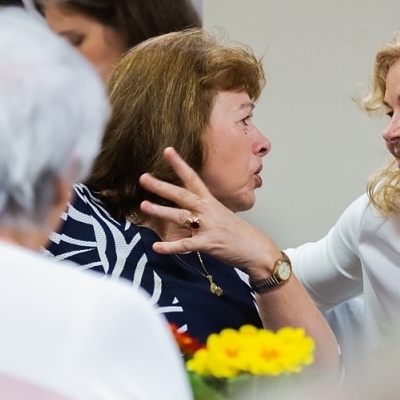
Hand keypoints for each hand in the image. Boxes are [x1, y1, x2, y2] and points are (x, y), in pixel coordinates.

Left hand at [139, 148, 281, 273]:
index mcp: (210, 201)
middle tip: (144, 177)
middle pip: (182, 195)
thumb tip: (187, 204)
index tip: (167, 151)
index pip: (193, 178)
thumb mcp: (220, 213)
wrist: (256, 249)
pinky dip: (170, 247)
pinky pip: (185, 245)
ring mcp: (207, 226)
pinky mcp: (207, 244)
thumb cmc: (237, 232)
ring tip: (144, 205)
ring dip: (161, 211)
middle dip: (161, 186)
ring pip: (180, 216)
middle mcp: (207, 210)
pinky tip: (156, 247)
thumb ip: (203, 208)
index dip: (179, 164)